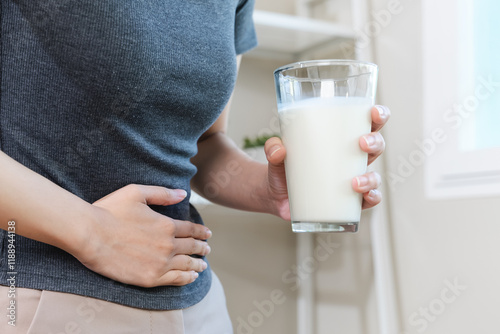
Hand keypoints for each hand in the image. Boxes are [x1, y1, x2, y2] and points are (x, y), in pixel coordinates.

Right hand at [76, 184, 211, 287]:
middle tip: (207, 250)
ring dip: (198, 264)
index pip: (191, 230)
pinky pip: (175, 280)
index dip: (201, 232)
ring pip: (187, 265)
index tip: (207, 234)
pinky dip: (187, 278)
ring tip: (203, 266)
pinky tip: (191, 277)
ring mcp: (160, 264)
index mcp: (167, 225)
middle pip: (192, 248)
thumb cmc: (109, 210)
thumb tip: (183, 194)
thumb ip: (162, 194)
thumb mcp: (137, 193)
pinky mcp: (149, 279)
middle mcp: (168, 245)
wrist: (89, 234)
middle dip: (202, 249)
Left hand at [263, 105, 389, 218]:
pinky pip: (368, 201)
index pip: (366, 123)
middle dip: (375, 142)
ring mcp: (351, 180)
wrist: (274, 195)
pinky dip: (371, 199)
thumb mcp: (275, 154)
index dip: (377, 115)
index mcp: (340, 139)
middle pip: (376, 146)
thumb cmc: (282, 166)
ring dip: (372, 178)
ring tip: (355, 183)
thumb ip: (273, 148)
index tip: (373, 112)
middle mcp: (351, 159)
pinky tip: (365, 197)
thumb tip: (279, 149)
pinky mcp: (347, 202)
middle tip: (361, 143)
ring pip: (375, 176)